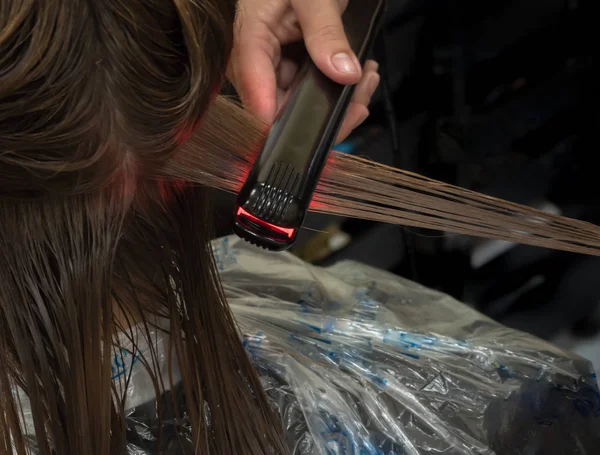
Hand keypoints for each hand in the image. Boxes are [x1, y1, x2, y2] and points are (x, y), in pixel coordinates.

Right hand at [227, 0, 379, 142]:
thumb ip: (325, 32)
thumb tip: (344, 73)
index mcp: (248, 39)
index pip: (256, 93)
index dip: (281, 122)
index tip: (315, 130)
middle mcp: (255, 59)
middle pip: (281, 107)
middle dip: (325, 110)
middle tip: (362, 98)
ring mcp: (272, 64)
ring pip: (299, 102)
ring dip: (338, 99)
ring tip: (368, 79)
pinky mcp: (288, 66)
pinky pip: (310, 88)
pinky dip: (338, 86)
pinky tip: (361, 75)